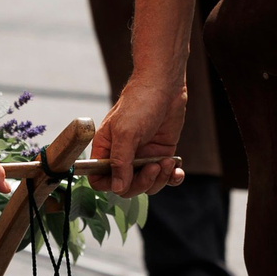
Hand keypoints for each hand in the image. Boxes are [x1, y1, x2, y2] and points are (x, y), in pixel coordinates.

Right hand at [91, 73, 186, 196]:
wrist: (164, 86)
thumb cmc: (139, 103)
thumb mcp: (126, 132)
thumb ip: (120, 161)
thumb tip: (117, 189)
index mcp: (106, 149)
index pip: (99, 178)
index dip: (110, 185)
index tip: (125, 181)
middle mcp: (122, 156)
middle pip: (126, 186)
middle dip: (142, 182)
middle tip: (154, 167)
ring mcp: (142, 156)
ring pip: (147, 184)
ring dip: (159, 179)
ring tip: (167, 162)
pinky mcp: (160, 154)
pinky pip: (165, 176)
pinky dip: (172, 178)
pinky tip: (177, 171)